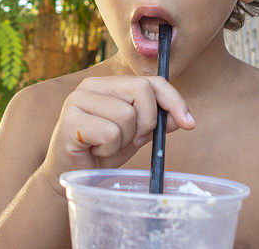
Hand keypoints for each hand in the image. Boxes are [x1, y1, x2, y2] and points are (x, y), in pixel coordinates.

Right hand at [40, 75, 195, 194]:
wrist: (71, 176)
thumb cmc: (101, 152)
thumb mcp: (135, 135)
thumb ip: (156, 122)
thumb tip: (182, 117)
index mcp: (108, 84)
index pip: (150, 81)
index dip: (173, 100)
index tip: (189, 122)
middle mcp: (91, 85)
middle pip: (142, 91)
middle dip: (146, 123)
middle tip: (132, 139)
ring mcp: (77, 100)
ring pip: (127, 114)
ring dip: (124, 140)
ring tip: (107, 146)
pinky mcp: (69, 121)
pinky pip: (110, 133)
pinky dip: (109, 150)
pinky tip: (96, 151)